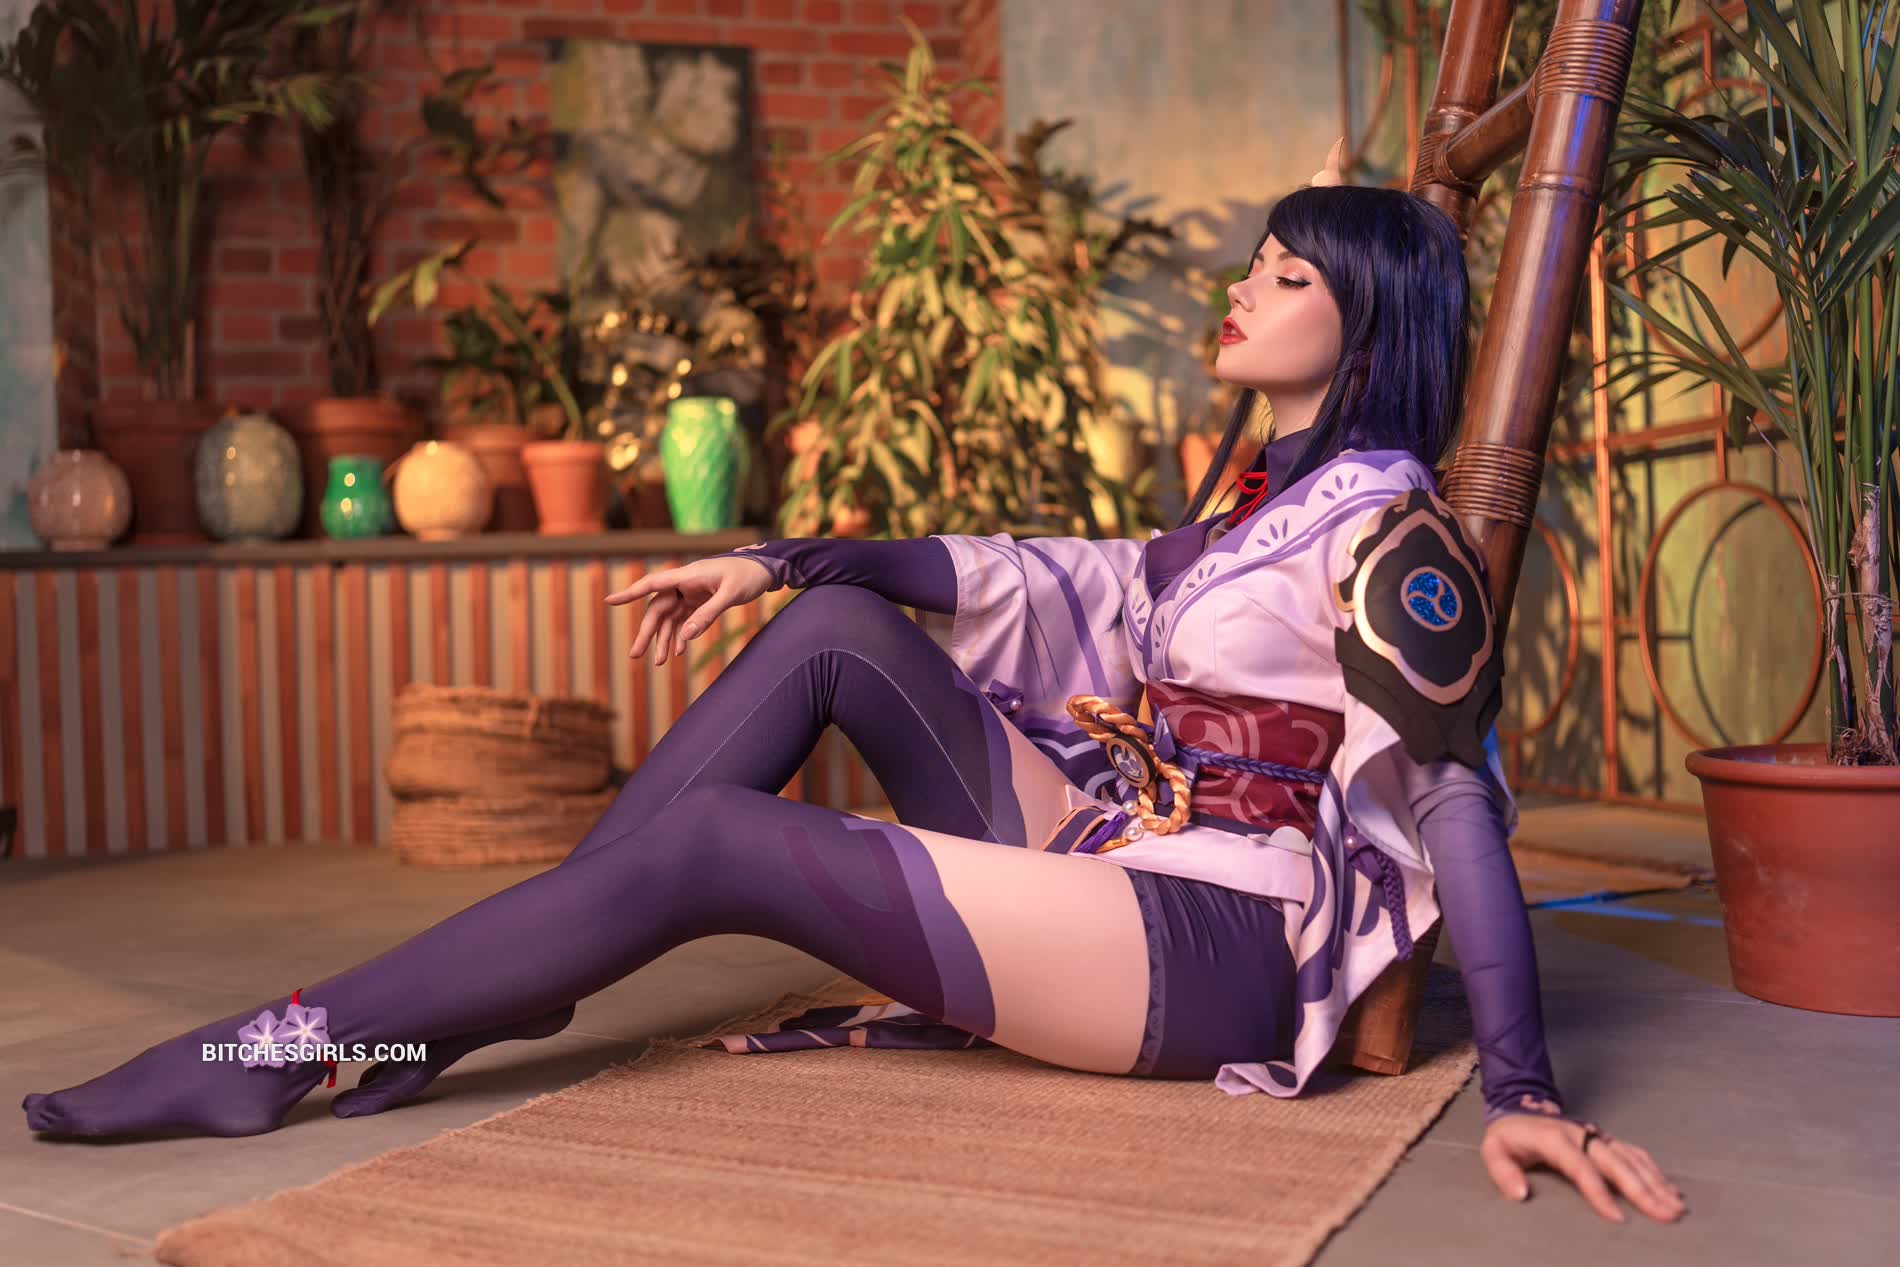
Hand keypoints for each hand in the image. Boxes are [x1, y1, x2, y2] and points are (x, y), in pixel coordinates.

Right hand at [606, 555, 773, 664]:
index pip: (652, 584)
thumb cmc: (748, 576)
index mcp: (687, 576)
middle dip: (647, 633)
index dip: (630, 593)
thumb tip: (685, 636)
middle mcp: (685, 584)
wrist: (766, 569)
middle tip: (635, 655)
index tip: (609, 601)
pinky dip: (681, 635)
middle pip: (658, 609)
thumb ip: (707, 614)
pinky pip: (684, 620)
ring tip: (660, 663)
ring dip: (664, 639)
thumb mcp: (729, 595)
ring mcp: (692, 594)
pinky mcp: (701, 602)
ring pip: (670, 618)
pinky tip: (678, 651)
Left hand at [1481, 1102, 1685, 1223]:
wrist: (1519, 1108)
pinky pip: (1635, 1154)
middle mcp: (1582, 1136)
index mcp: (1555, 1139)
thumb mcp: (1493, 1150)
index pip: (1581, 1167)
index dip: (1598, 1192)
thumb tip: (1520, 1194)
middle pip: (1616, 1162)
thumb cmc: (1509, 1137)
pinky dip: (1655, 1172)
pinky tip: (1671, 1190)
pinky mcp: (1606, 1139)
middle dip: (1643, 1190)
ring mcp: (1597, 1136)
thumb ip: (1502, 1171)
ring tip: (1676, 1208)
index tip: (1616, 1218)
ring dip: (1656, 1183)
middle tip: (1666, 1215)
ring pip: (1632, 1158)